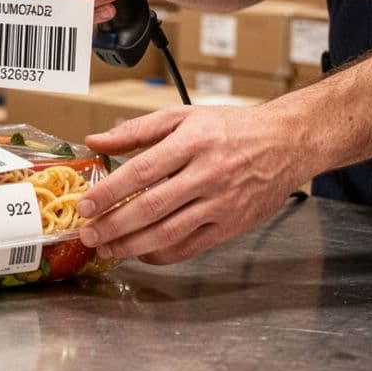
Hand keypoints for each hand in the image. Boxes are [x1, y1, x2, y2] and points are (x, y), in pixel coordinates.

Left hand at [77, 104, 312, 263]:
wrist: (285, 143)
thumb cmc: (231, 128)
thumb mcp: (183, 116)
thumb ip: (137, 130)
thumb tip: (96, 140)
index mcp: (192, 142)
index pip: (142, 170)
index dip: (110, 191)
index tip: (86, 205)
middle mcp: (207, 173)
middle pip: (152, 206)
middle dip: (115, 224)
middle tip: (89, 234)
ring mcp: (221, 202)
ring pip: (170, 232)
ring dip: (133, 245)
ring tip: (107, 249)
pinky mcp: (232, 224)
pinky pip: (191, 246)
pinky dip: (163, 254)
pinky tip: (142, 254)